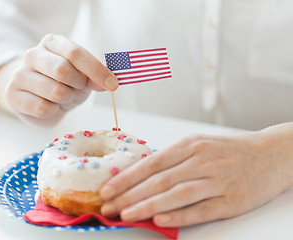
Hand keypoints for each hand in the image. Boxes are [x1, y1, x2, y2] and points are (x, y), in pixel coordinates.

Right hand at [6, 34, 117, 126]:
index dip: (96, 70)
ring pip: (55, 91)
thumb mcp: (83, 78)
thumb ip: (95, 77)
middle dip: (78, 85)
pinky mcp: (13, 95)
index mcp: (52, 43)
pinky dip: (53, 111)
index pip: (75, 53)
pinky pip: (42, 108)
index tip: (113, 84)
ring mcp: (19, 74)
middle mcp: (33, 54)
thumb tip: (108, 83)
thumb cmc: (64, 85)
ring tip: (62, 97)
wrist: (39, 101)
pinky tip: (49, 106)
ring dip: (67, 99)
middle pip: (62, 70)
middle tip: (77, 89)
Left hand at [99, 123, 292, 226]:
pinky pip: (201, 209)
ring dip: (148, 205)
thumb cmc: (228, 150)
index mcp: (191, 145)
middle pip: (159, 180)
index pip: (152, 163)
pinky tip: (160, 219)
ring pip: (177, 194)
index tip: (107, 188)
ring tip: (126, 214)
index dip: (127, 177)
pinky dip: (179, 215)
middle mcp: (202, 161)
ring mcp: (217, 181)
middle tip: (108, 206)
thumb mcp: (199, 144)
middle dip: (129, 194)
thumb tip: (141, 173)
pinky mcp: (231, 200)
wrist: (271, 155)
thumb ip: (173, 158)